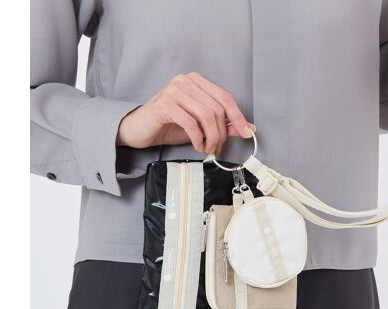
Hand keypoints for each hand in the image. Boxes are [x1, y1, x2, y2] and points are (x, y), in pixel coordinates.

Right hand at [116, 72, 255, 154]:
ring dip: (211, 138)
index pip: (225, 97)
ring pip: (206, 115)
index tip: (247, 133)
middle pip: (217, 108)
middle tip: (217, 148)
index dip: (238, 117)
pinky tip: (197, 145)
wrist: (139, 129)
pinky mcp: (164, 105)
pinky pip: (191, 123)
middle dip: (222, 133)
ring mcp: (174, 91)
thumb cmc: (169, 125)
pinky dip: (198, 138)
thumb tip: (248, 128)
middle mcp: (186, 81)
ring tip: (208, 149)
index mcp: (197, 82)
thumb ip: (223, 124)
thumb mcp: (200, 125)